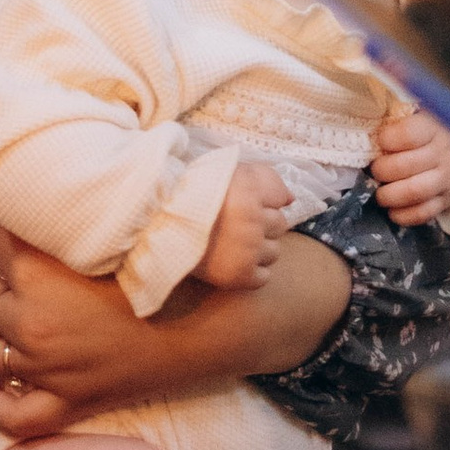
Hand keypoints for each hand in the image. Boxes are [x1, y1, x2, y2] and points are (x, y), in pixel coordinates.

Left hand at [0, 223, 350, 441]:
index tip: (19, 224)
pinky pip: (6, 412)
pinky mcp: (66, 404)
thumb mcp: (121, 224)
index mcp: (40, 272)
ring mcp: (46, 369)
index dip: (5, 227)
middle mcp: (32, 322)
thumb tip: (43, 180)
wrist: (216, 325)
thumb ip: (78, 205)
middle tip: (0, 266)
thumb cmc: (173, 266)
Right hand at [198, 157, 291, 289]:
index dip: (264, 202)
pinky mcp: (241, 275)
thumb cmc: (193, 194)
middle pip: (280, 226)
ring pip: (274, 252)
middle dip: (262, 225)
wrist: (158, 226)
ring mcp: (249, 250)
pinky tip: (233, 262)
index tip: (245, 205)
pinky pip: (263, 277)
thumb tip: (290, 199)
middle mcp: (254, 221)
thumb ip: (264, 177)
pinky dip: (252, 272)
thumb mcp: (229, 172)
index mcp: (249, 191)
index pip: (280, 199)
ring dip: (258, 250)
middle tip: (237, 226)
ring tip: (233, 245)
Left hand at [368, 105, 449, 226]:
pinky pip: (424, 213)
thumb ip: (397, 116)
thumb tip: (371, 118)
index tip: (380, 141)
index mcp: (434, 128)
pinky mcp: (447, 200)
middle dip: (382, 171)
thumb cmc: (430, 132)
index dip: (387, 139)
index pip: (408, 134)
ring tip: (380, 194)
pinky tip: (393, 210)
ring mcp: (447, 179)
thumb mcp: (419, 115)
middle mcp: (443, 153)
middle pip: (405, 166)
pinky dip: (404, 216)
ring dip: (389, 196)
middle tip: (374, 170)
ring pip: (415, 192)